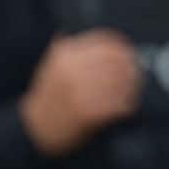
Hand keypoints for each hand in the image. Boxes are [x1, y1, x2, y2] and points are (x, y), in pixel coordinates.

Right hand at [19, 29, 141, 156]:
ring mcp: (78, 92)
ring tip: (131, 94)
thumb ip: (71, 47)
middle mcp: (72, 71)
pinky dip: (125, 107)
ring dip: (130, 89)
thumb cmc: (48, 97)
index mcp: (66, 55)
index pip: (106, 43)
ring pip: (120, 84)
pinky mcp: (86, 114)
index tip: (131, 56)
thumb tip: (100, 37)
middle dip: (131, 71)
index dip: (123, 50)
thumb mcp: (53, 65)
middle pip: (117, 63)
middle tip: (136, 78)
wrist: (32, 130)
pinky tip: (126, 109)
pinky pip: (116, 106)